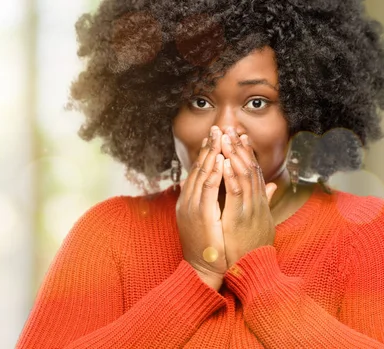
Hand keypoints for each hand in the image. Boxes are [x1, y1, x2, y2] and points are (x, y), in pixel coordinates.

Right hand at [176, 126, 226, 290]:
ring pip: (201, 174)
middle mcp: (189, 201)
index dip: (209, 152)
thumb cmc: (213, 247)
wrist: (203, 269)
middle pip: (199, 168)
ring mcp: (192, 206)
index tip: (217, 136)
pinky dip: (212, 173)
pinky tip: (218, 159)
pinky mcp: (199, 214)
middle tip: (218, 127)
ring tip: (218, 135)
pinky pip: (206, 189)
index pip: (201, 172)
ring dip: (210, 153)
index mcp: (192, 201)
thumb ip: (225, 203)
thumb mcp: (218, 221)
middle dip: (209, 147)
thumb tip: (237, 189)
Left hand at [220, 127, 277, 268]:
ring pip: (242, 175)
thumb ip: (264, 200)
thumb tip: (270, 185)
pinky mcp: (239, 218)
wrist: (251, 271)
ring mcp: (249, 209)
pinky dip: (230, 175)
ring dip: (233, 155)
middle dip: (238, 147)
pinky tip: (224, 161)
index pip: (253, 171)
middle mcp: (256, 202)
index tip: (240, 136)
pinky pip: (234, 192)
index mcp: (258, 202)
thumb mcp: (261, 221)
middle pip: (248, 168)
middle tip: (230, 129)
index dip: (246, 153)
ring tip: (225, 138)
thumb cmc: (252, 248)